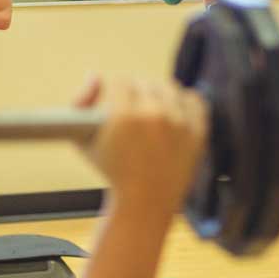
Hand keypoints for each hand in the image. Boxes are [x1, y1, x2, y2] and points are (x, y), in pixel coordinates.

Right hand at [73, 76, 206, 218]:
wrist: (144, 201)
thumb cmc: (111, 171)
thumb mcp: (82, 140)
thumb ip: (80, 102)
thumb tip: (95, 76)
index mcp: (124, 115)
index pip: (122, 80)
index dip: (117, 89)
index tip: (117, 99)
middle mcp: (153, 116)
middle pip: (145, 82)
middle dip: (137, 94)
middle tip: (134, 108)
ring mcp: (179, 124)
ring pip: (169, 88)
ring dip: (160, 96)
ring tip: (153, 110)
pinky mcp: (198, 132)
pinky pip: (195, 100)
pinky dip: (185, 102)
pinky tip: (175, 111)